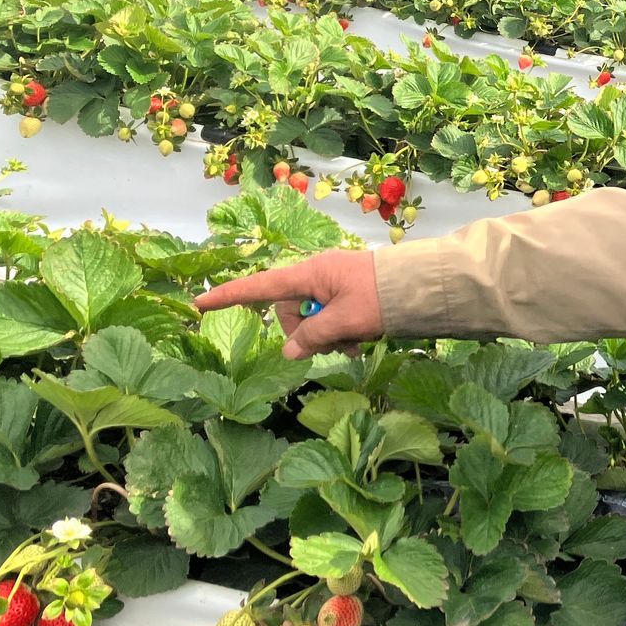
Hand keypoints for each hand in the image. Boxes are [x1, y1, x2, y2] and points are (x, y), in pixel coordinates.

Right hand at [195, 250, 381, 359]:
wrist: (425, 286)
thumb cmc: (383, 298)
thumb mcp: (344, 321)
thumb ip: (312, 336)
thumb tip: (290, 351)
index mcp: (310, 274)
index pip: (261, 286)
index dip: (230, 296)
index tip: (200, 302)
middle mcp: (318, 276)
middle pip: (290, 312)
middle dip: (306, 335)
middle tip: (335, 344)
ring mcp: (334, 285)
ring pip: (313, 320)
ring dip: (328, 338)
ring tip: (354, 345)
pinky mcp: (350, 295)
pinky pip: (332, 319)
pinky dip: (341, 334)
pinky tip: (359, 344)